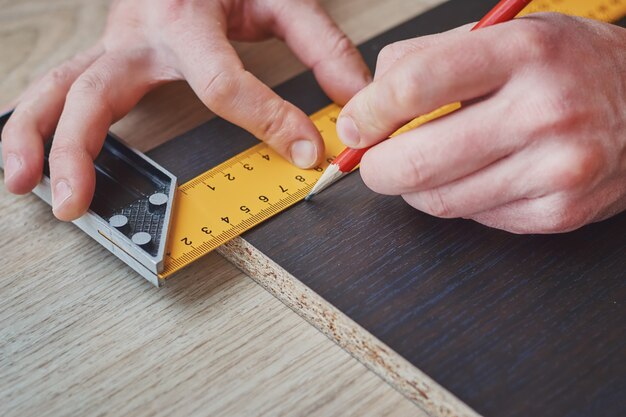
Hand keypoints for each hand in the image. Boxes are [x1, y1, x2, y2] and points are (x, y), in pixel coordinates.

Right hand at [2, 0, 370, 220]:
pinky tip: (33, 158)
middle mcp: (140, 35)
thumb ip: (320, 46)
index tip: (301, 152)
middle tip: (77, 201)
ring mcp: (118, 49)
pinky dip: (42, 123)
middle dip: (82, 149)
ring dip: (40, 139)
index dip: (264, 121)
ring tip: (29, 187)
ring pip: (62, 92)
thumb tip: (353, 98)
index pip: (220, 82)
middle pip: (97, 92)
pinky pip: (65, 89)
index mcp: (185, 15)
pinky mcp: (112, 60)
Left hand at [336, 14, 625, 233]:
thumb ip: (428, 58)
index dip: (369, 112)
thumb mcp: (507, 35)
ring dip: (413, 188)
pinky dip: (458, 200)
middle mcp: (543, 112)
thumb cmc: (571, 67)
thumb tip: (367, 104)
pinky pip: (475, 218)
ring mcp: (555, 169)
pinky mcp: (558, 212)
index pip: (414, 86)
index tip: (357, 124)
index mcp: (523, 53)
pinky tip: (474, 176)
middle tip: (374, 160)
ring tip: (424, 165)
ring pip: (439, 200)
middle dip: (377, 168)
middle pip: (418, 161)